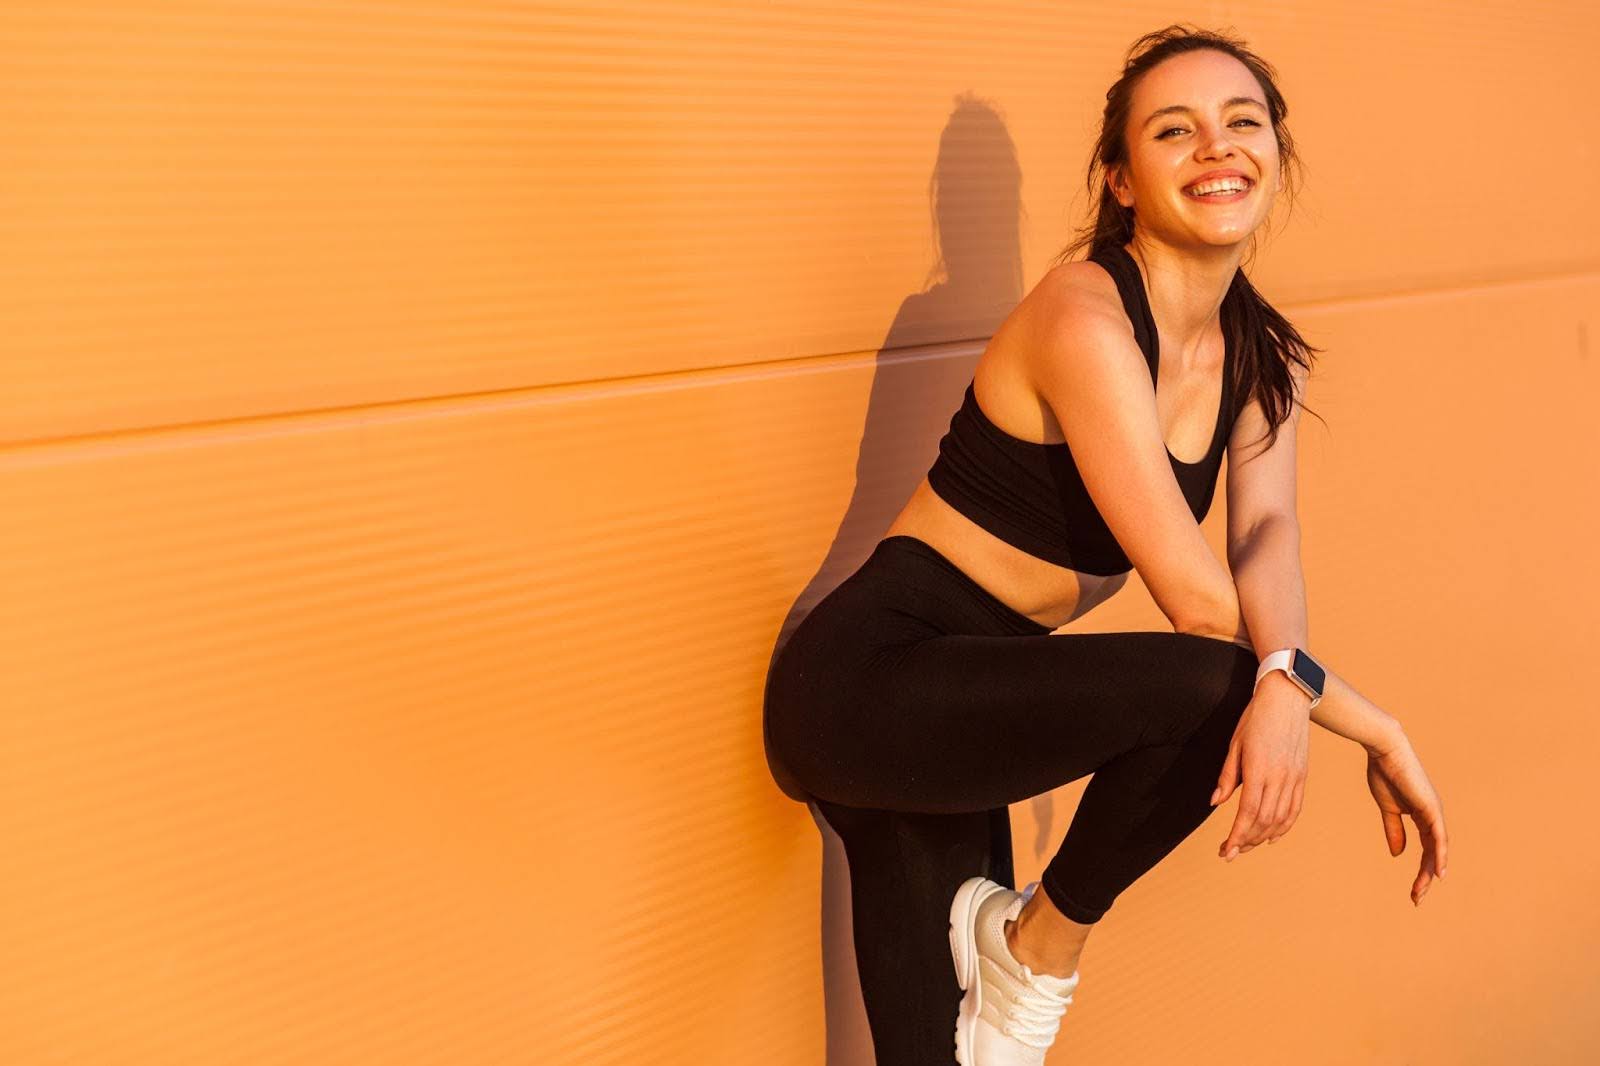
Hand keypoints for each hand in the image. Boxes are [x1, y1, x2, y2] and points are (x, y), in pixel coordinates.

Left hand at [1210, 674, 1309, 860]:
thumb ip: (1227, 776)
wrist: (1287, 697)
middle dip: (1246, 841)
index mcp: (1259, 769)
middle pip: (1264, 820)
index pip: (1248, 813)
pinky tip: (1272, 837)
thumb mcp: (1234, 744)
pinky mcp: (1302, 775)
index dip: (1236, 836)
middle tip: (1230, 852)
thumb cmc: (1255, 717)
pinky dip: (1284, 826)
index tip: (1225, 850)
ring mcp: (1294, 777)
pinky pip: (1295, 808)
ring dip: (1263, 837)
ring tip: (1246, 845)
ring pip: (1281, 818)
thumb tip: (1215, 803)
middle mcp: (1280, 777)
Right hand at [1366, 734, 1448, 905]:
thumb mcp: (1388, 809)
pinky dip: (1440, 855)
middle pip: (1433, 853)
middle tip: (1417, 898)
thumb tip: (1398, 854)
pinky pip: (1439, 837)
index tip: (1415, 890)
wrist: (1384, 751)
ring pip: (1437, 849)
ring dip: (1430, 871)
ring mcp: (1434, 812)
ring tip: (1422, 891)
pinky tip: (1438, 872)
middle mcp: (1432, 815)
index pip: (1425, 848)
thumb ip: (1394, 830)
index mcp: (1421, 815)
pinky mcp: (1431, 808)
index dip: (1421, 869)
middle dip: (1425, 876)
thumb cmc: (1384, 774)